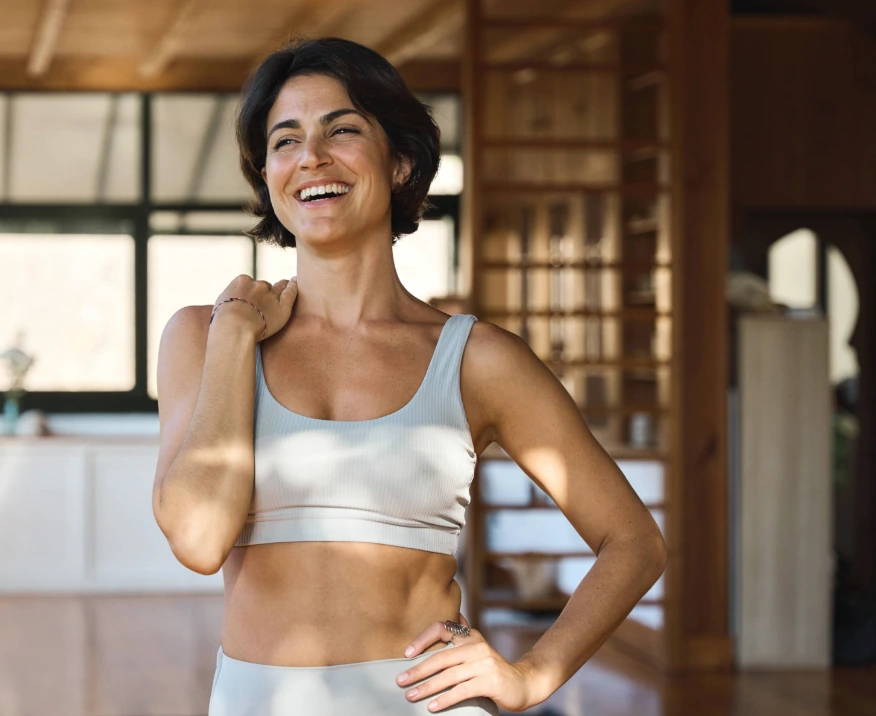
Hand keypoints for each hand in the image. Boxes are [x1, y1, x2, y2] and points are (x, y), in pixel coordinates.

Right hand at [212, 274, 297, 341]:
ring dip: (281, 286)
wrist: (234, 328)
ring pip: (278, 288)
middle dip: (266, 291)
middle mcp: (258, 285)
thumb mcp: (221, 304)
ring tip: (287, 283)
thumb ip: (230, 299)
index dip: (252, 291)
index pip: (250, 284)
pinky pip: (290, 292)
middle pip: (264, 286)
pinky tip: (295, 282)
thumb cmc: (223, 321)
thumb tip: (232, 301)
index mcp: (241, 281)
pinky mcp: (283, 306)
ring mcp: (271, 294)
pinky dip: (293, 286)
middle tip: (269, 296)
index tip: (254, 296)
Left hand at [395, 614, 533, 712]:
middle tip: (400, 681)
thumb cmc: (492, 669)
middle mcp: (476, 646)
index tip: (406, 653)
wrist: (524, 682)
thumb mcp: (476, 651)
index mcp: (470, 636)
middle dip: (418, 670)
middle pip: (441, 657)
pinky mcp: (490, 681)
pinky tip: (432, 707)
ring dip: (427, 687)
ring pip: (449, 676)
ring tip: (411, 696)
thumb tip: (437, 630)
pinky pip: (462, 690)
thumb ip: (459, 642)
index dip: (422, 639)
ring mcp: (484, 663)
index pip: (442, 628)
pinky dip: (445, 699)